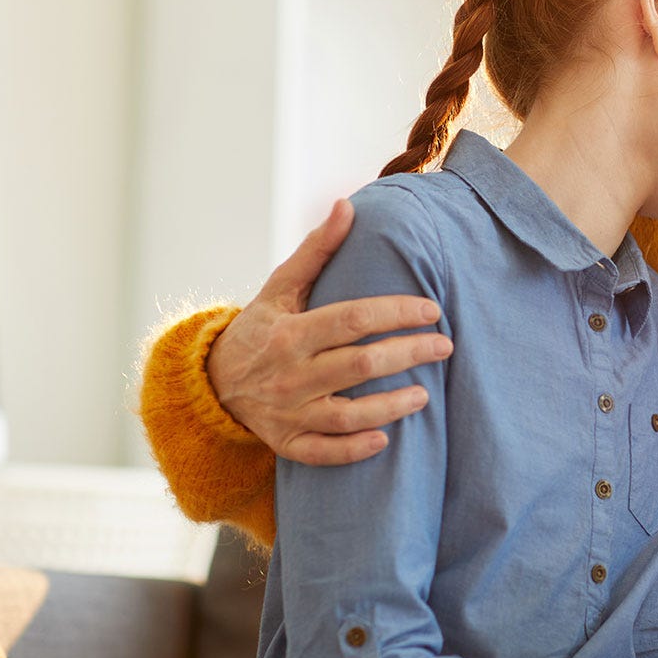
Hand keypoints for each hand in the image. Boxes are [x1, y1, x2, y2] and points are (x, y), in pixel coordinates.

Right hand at [207, 199, 453, 464]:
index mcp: (290, 331)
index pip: (352, 319)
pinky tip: (385, 439)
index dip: (396, 313)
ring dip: (391, 406)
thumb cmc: (260, 328)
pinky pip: (323, 452)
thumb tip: (347, 205)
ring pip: (347, 414)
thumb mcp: (280, 287)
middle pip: (359, 365)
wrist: (212, 382)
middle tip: (445, 347)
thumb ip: (316, 250)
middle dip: (407, 354)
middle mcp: (289, 373)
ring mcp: (288, 412)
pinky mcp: (287, 442)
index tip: (432, 310)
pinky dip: (354, 448)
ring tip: (425, 394)